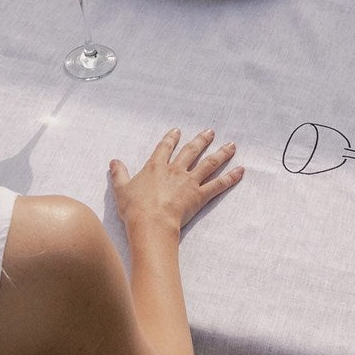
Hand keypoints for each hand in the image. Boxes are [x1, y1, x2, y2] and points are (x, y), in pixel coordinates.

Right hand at [109, 128, 242, 235]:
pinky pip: (218, 184)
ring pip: (209, 163)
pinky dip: (230, 177)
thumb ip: (119, 174)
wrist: (150, 223)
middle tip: (211, 131)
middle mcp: (175, 170)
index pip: (165, 148)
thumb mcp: (121, 190)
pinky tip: (241, 171)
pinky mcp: (199, 196)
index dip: (171, 139)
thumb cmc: (134, 209)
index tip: (177, 131)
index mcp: (156, 167)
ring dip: (221, 153)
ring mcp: (189, 182)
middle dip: (201, 140)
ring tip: (232, 145)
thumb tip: (113, 162)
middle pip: (191, 151)